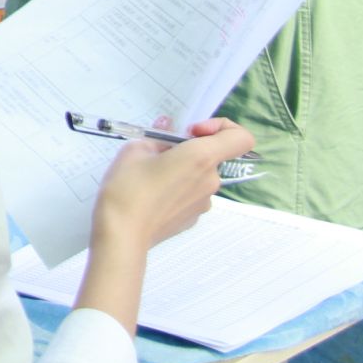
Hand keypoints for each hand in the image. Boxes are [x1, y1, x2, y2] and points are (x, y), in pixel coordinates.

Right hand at [92, 119, 256, 249]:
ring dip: (180, 170)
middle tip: (156, 153)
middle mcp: (210, 180)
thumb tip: (166, 131)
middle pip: (210, 156)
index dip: (221, 127)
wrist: (122, 234)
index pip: (240, 137)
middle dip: (186, 150)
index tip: (192, 131)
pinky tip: (152, 195)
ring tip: (149, 176)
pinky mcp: (193, 218)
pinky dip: (176, 189)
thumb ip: (157, 137)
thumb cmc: (128, 188)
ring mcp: (204, 202)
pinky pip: (190, 194)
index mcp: (201, 158)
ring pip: (198, 176)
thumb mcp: (135, 149)